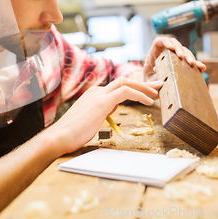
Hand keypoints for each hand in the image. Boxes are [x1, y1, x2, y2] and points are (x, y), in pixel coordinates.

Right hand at [47, 77, 162, 154]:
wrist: (59, 137)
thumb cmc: (72, 134)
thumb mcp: (90, 119)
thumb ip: (101, 111)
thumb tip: (111, 109)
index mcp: (93, 95)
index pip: (117, 86)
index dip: (134, 88)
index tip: (146, 93)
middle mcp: (96, 91)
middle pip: (124, 81)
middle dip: (143, 83)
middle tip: (158, 86)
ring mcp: (99, 95)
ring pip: (126, 82)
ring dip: (144, 87)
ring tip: (157, 93)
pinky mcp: (102, 101)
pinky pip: (125, 92)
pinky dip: (139, 94)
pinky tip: (148, 102)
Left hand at [143, 37, 205, 80]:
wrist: (152, 89)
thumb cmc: (148, 83)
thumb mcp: (148, 82)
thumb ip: (152, 79)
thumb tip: (160, 79)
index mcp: (154, 54)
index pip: (159, 42)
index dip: (166, 41)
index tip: (171, 47)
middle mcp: (165, 53)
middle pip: (174, 45)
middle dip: (180, 49)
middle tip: (183, 57)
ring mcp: (174, 58)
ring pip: (183, 51)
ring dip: (189, 56)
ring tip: (192, 63)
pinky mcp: (181, 64)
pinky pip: (189, 61)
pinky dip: (196, 64)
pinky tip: (202, 67)